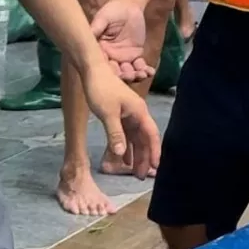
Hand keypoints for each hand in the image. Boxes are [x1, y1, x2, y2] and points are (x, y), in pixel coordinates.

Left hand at [82, 64, 160, 178]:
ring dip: (136, 154)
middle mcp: (138, 113)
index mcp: (139, 112)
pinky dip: (127, 146)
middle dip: (144, 157)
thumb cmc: (101, 90)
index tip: (155, 168)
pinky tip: (123, 158)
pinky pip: (127, 134)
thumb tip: (122, 154)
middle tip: (140, 177)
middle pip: (145, 138)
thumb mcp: (107, 114)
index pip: (151, 135)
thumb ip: (115, 134)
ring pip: (136, 138)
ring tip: (134, 171)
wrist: (93, 71)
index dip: (154, 151)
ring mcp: (129, 114)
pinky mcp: (120, 114)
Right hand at [91, 0, 153, 81]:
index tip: (115, 73)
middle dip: (122, 76)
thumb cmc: (112, 12)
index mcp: (98, 51)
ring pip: (128, 71)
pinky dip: (145, 70)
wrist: (128, 8)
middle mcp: (109, 58)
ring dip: (135, 76)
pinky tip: (150, 72)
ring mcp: (122, 58)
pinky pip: (139, 65)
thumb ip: (96, 28)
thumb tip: (87, 36)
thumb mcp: (103, 18)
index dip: (107, 70)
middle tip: (130, 76)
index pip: (101, 64)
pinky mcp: (134, 56)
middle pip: (115, 72)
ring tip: (142, 75)